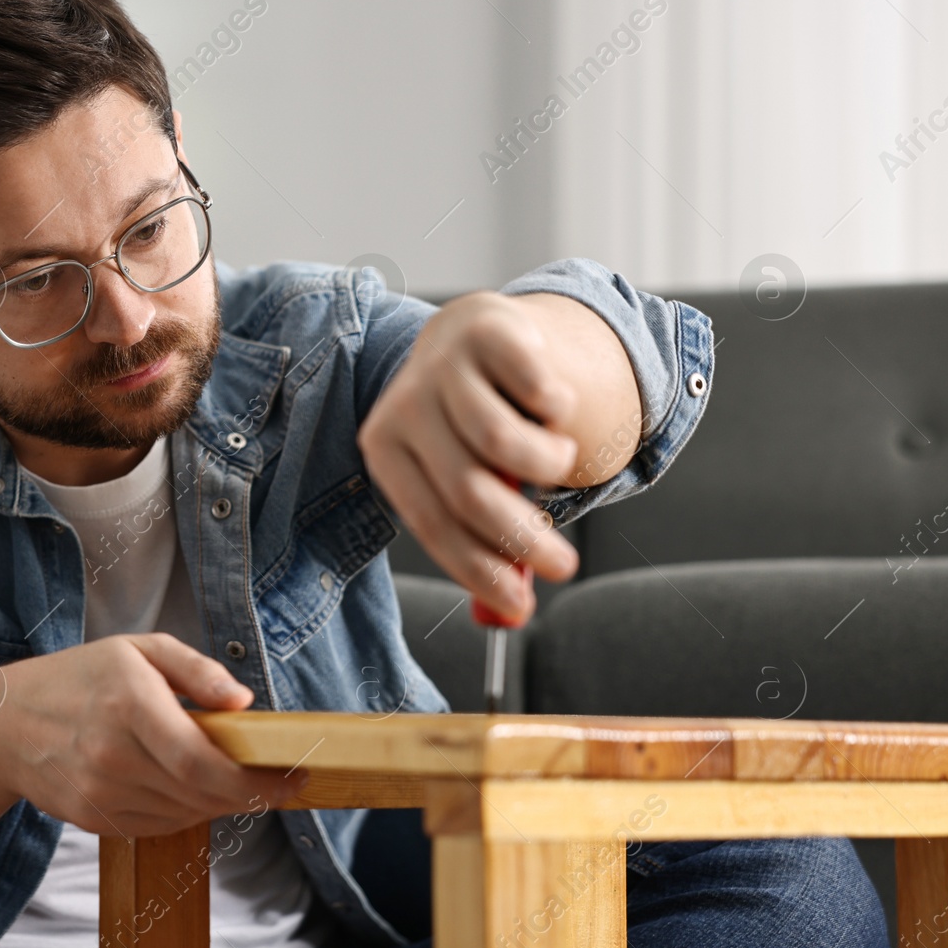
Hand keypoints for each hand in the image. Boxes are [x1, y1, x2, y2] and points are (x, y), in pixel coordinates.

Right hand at [0, 634, 305, 836]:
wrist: (4, 726)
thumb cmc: (80, 678)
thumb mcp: (138, 649)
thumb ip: (196, 670)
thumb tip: (244, 704)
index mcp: (129, 704)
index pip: (203, 762)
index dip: (256, 781)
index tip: (295, 778)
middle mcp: (112, 755)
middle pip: (201, 794)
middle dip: (250, 794)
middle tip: (278, 783)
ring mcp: (101, 793)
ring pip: (185, 814)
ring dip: (217, 801)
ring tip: (228, 777)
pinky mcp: (95, 819)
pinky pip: (158, 825)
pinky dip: (185, 811)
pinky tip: (187, 787)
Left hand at [357, 290, 582, 620]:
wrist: (473, 337)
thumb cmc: (467, 427)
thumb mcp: (461, 480)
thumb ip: (481, 542)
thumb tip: (507, 615)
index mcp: (384, 449)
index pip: (431, 523)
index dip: (479, 571)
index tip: (522, 608)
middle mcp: (403, 407)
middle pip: (469, 492)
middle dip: (524, 543)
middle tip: (562, 567)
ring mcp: (442, 367)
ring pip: (503, 444)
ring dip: (547, 467)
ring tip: (556, 460)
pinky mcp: (487, 332)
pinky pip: (538, 391)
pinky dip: (559, 412)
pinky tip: (552, 410)